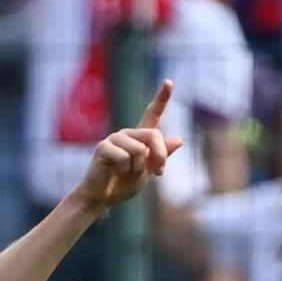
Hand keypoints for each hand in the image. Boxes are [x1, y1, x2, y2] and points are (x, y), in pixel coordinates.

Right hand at [69, 81, 181, 214]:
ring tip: (126, 174)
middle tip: (159, 173)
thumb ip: (162, 155)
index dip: (162, 98)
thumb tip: (179, 139)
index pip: (153, 113)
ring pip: (140, 150)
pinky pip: (124, 157)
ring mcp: (114, 138)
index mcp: (140, 137)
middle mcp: (128, 133)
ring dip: (138, 169)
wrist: (102, 198)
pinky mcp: (103, 147)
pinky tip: (115, 173)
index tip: (169, 82)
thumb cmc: (124, 185)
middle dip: (160, 156)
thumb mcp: (149, 171)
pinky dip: (124, 171)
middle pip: (154, 135)